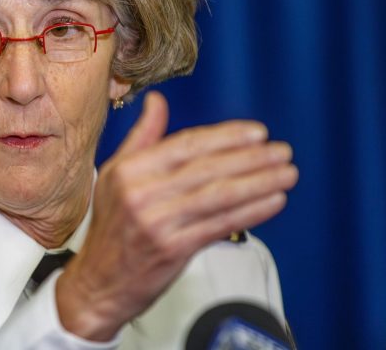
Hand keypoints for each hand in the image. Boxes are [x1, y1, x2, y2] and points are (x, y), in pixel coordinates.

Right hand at [55, 91, 297, 340]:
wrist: (98, 283)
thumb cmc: (112, 229)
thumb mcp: (115, 176)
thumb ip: (141, 137)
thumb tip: (157, 101)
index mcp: (129, 170)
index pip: (185, 144)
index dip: (225, 136)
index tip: (256, 132)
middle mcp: (141, 193)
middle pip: (206, 168)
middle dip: (251, 157)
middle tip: (281, 151)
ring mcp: (157, 222)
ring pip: (218, 195)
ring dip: (259, 182)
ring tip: (286, 173)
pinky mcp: (173, 249)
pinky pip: (220, 225)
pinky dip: (251, 212)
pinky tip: (273, 201)